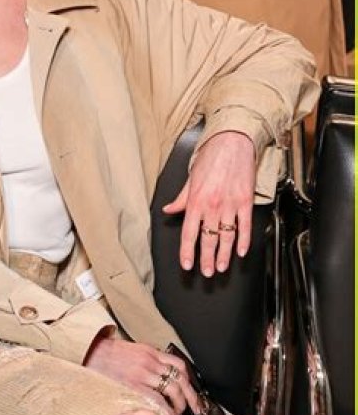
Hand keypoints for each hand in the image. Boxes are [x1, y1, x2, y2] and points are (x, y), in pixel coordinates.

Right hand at [83, 330, 202, 414]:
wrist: (87, 352)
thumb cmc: (104, 356)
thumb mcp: (130, 353)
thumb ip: (145, 362)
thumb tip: (157, 379)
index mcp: (150, 352)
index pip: (179, 365)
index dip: (189, 382)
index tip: (193, 394)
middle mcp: (150, 361)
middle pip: (181, 378)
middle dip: (191, 397)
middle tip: (194, 410)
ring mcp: (143, 373)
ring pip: (173, 389)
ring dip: (180, 405)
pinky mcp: (133, 385)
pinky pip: (157, 400)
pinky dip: (166, 411)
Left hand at [163, 131, 255, 276]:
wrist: (232, 141)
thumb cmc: (211, 156)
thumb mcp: (190, 177)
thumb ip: (180, 198)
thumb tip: (169, 209)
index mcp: (196, 201)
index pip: (189, 233)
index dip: (187, 252)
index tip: (187, 264)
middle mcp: (212, 205)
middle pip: (208, 239)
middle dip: (207, 259)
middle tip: (207, 272)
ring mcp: (229, 204)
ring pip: (227, 236)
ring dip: (225, 255)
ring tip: (222, 267)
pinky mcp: (245, 201)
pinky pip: (245, 225)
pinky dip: (244, 240)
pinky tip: (241, 251)